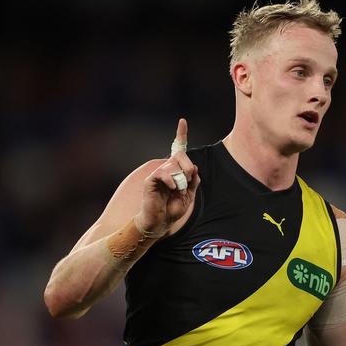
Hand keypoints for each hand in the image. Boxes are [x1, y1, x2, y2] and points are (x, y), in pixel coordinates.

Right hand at [135, 118, 199, 237]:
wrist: (160, 223)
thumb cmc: (172, 209)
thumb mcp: (189, 196)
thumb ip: (193, 182)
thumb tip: (194, 168)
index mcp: (176, 172)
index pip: (178, 150)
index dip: (181, 135)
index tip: (182, 122)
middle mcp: (166, 170)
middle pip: (179, 156)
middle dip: (188, 167)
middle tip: (188, 179)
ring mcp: (158, 174)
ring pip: (172, 165)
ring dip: (180, 178)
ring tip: (178, 190)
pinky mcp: (151, 181)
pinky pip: (162, 173)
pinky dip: (170, 180)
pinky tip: (172, 188)